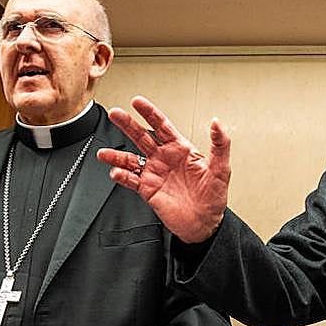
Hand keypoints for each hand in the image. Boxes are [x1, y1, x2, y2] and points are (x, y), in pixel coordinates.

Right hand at [98, 96, 230, 242]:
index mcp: (180, 149)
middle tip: (115, 114)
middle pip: (141, 137)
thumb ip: (220, 144)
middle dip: (127, 125)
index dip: (149, 113)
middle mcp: (164, 158)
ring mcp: (154, 173)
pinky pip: (130, 180)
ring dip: (116, 155)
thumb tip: (217, 123)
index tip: (137, 102)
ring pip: (130, 159)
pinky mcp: (147, 189)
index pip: (162, 126)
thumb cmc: (214, 196)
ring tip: (104, 153)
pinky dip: (122, 176)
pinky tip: (116, 173)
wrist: (205, 223)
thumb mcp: (221, 168)